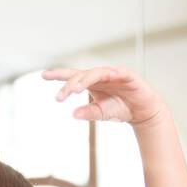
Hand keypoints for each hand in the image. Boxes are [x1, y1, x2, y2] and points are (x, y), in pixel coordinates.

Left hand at [41, 66, 166, 126]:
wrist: (142, 112)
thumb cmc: (121, 109)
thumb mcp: (101, 113)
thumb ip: (88, 112)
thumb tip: (72, 114)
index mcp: (92, 83)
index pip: (73, 77)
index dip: (59, 74)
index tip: (43, 75)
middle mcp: (101, 76)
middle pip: (81, 75)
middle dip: (68, 84)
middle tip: (59, 98)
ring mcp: (114, 73)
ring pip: (95, 73)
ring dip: (84, 81)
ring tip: (74, 90)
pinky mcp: (127, 74)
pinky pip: (116, 72)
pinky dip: (108, 74)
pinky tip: (102, 79)